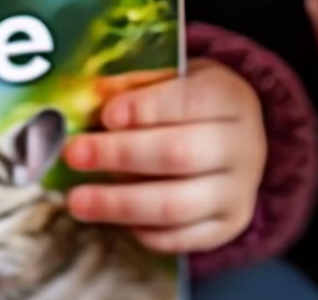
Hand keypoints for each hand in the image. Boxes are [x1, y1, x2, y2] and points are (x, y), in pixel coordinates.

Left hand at [63, 59, 266, 253]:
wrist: (238, 140)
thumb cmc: (195, 103)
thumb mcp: (176, 78)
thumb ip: (139, 85)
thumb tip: (95, 95)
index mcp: (231, 100)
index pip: (192, 101)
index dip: (146, 108)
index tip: (106, 115)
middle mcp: (242, 148)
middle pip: (180, 154)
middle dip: (121, 154)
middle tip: (75, 153)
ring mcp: (237, 193)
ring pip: (176, 205)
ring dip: (119, 203)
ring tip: (77, 199)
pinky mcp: (225, 228)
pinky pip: (178, 239)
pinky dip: (139, 230)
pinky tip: (110, 218)